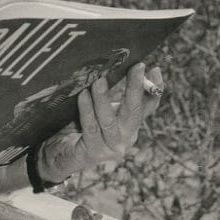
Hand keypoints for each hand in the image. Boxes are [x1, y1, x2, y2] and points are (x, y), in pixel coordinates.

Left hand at [38, 63, 163, 182]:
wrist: (64, 154)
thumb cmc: (85, 126)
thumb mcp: (104, 107)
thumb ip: (113, 93)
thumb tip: (127, 66)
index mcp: (131, 124)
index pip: (148, 106)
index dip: (154, 89)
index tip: (155, 69)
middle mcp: (126, 138)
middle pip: (134, 111)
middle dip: (135, 88)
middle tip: (136, 67)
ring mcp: (111, 148)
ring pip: (109, 121)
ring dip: (103, 99)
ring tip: (98, 81)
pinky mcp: (93, 153)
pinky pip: (90, 128)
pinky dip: (87, 111)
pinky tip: (83, 96)